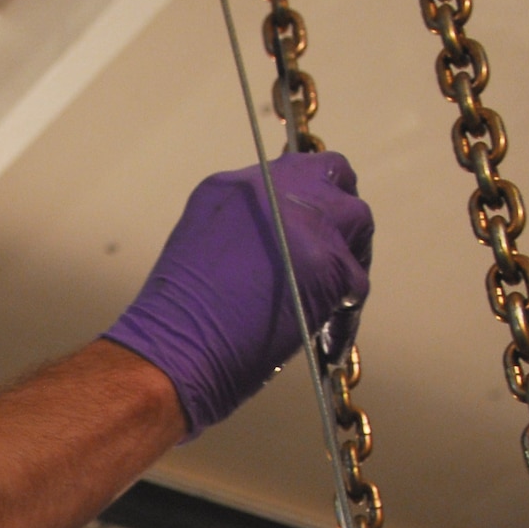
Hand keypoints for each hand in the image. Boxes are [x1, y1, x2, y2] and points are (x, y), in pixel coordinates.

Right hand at [103, 153, 373, 435]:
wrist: (171, 353)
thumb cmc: (174, 322)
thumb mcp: (201, 248)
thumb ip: (244, 232)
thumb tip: (278, 247)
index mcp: (233, 187)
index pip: (289, 174)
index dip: (303, 203)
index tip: (305, 228)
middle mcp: (272, 189)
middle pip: (331, 176)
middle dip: (336, 211)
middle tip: (333, 249)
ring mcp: (305, 222)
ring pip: (355, 220)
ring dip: (349, 254)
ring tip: (335, 293)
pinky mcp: (329, 263)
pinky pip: (356, 283)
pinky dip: (344, 313)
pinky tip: (326, 335)